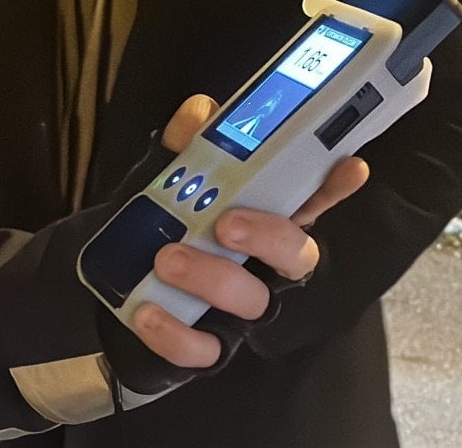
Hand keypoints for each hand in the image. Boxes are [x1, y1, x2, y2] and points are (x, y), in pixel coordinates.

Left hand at [132, 95, 368, 367]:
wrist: (111, 280)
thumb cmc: (156, 222)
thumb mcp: (164, 174)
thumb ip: (185, 142)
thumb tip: (200, 113)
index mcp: (263, 217)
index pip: (311, 198)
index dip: (335, 186)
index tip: (350, 166)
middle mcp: (263, 265)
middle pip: (297, 255)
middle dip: (269, 235)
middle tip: (227, 223)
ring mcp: (238, 310)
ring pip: (253, 301)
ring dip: (212, 277)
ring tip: (167, 258)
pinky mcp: (206, 345)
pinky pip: (205, 349)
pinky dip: (177, 332)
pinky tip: (149, 310)